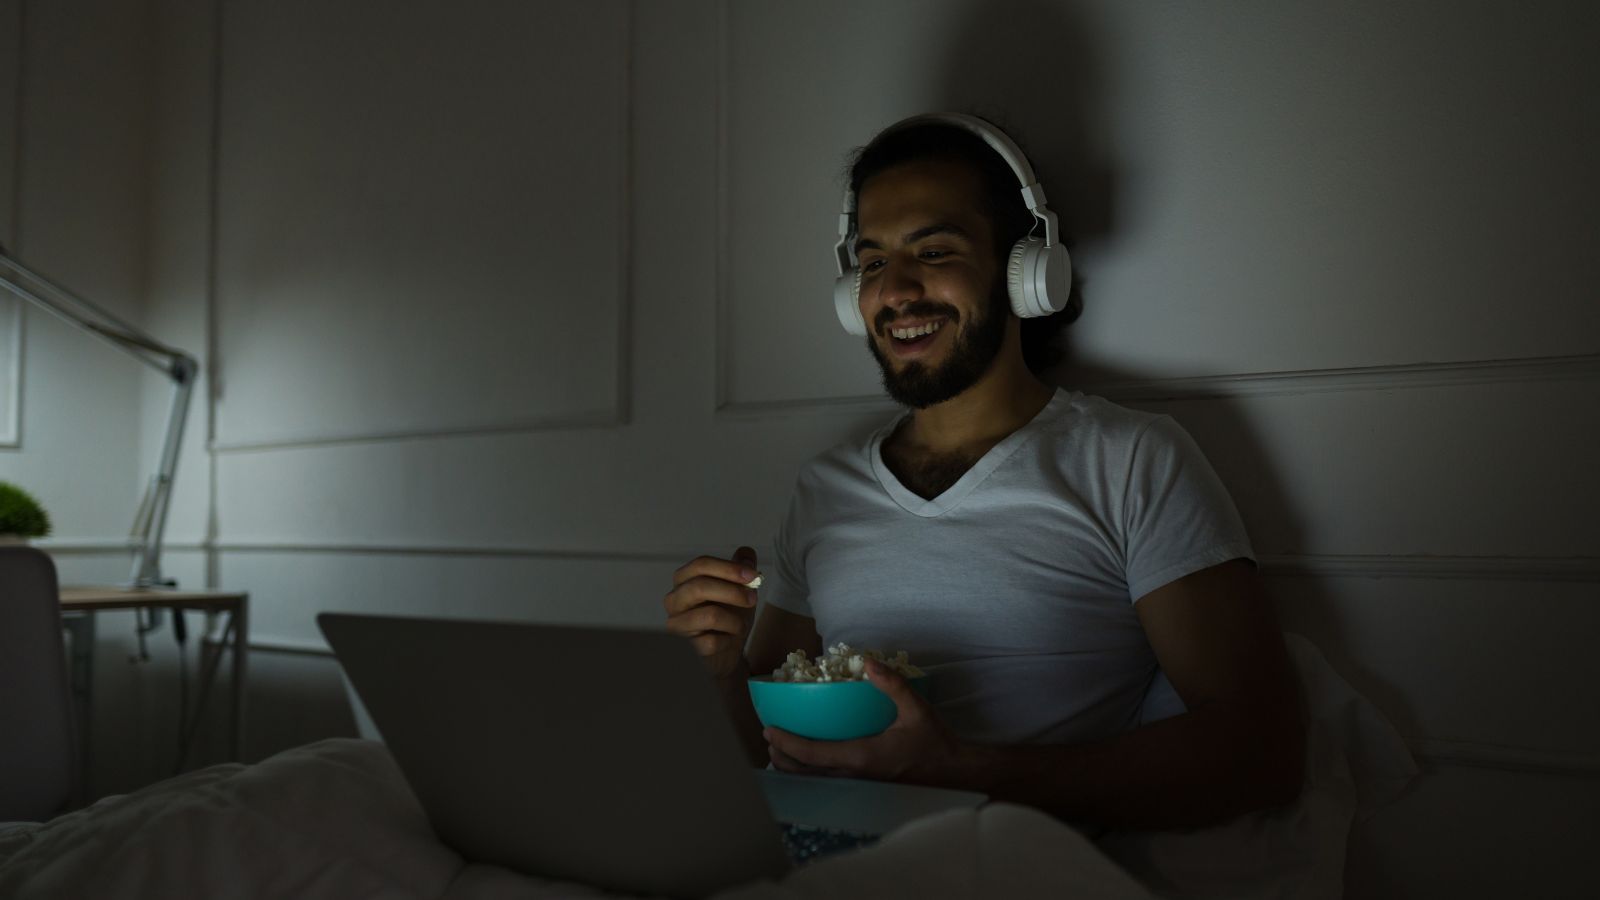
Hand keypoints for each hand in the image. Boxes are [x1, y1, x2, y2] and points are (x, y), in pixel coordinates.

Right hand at [663, 546, 760, 679]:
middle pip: (700, 586)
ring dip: (734, 620)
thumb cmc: (728, 619)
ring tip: (739, 625)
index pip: (701, 564)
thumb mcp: (739, 591)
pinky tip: (727, 641)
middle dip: (733, 591)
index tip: (752, 574)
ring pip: (709, 615)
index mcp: (685, 581)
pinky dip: (728, 641)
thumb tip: (747, 552)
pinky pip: (712, 642)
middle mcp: (675, 601)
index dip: (728, 568)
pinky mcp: (685, 648)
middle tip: (753, 599)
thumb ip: (741, 571)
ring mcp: (676, 625)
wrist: (726, 654)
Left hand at [765, 659, 965, 785]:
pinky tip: (809, 762)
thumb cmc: (934, 742)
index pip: (813, 753)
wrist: (954, 773)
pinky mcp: (865, 788)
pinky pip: (828, 784)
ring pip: (815, 783)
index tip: (770, 730)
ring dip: (794, 769)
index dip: (787, 743)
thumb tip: (869, 661)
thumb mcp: (916, 709)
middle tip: (770, 739)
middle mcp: (855, 777)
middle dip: (782, 758)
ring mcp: (859, 787)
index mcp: (861, 757)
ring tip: (781, 751)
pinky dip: (811, 774)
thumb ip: (892, 684)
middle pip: (806, 773)